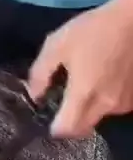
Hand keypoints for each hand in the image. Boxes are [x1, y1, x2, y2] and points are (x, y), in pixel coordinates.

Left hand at [28, 0, 132, 138]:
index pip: (66, 130)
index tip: (50, 117)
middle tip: (63, 105)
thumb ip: (40, 73)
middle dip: (70, 123)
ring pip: (98, 118)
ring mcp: (123, 103)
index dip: (54, 128)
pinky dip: (104, 101)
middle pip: (82, 129)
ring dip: (88, 110)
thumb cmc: (94, 29)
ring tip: (86, 85)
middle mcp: (105, 104)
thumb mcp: (57, 44)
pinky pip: (113, 108)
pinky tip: (103, 80)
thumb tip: (35, 95)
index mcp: (84, 93)